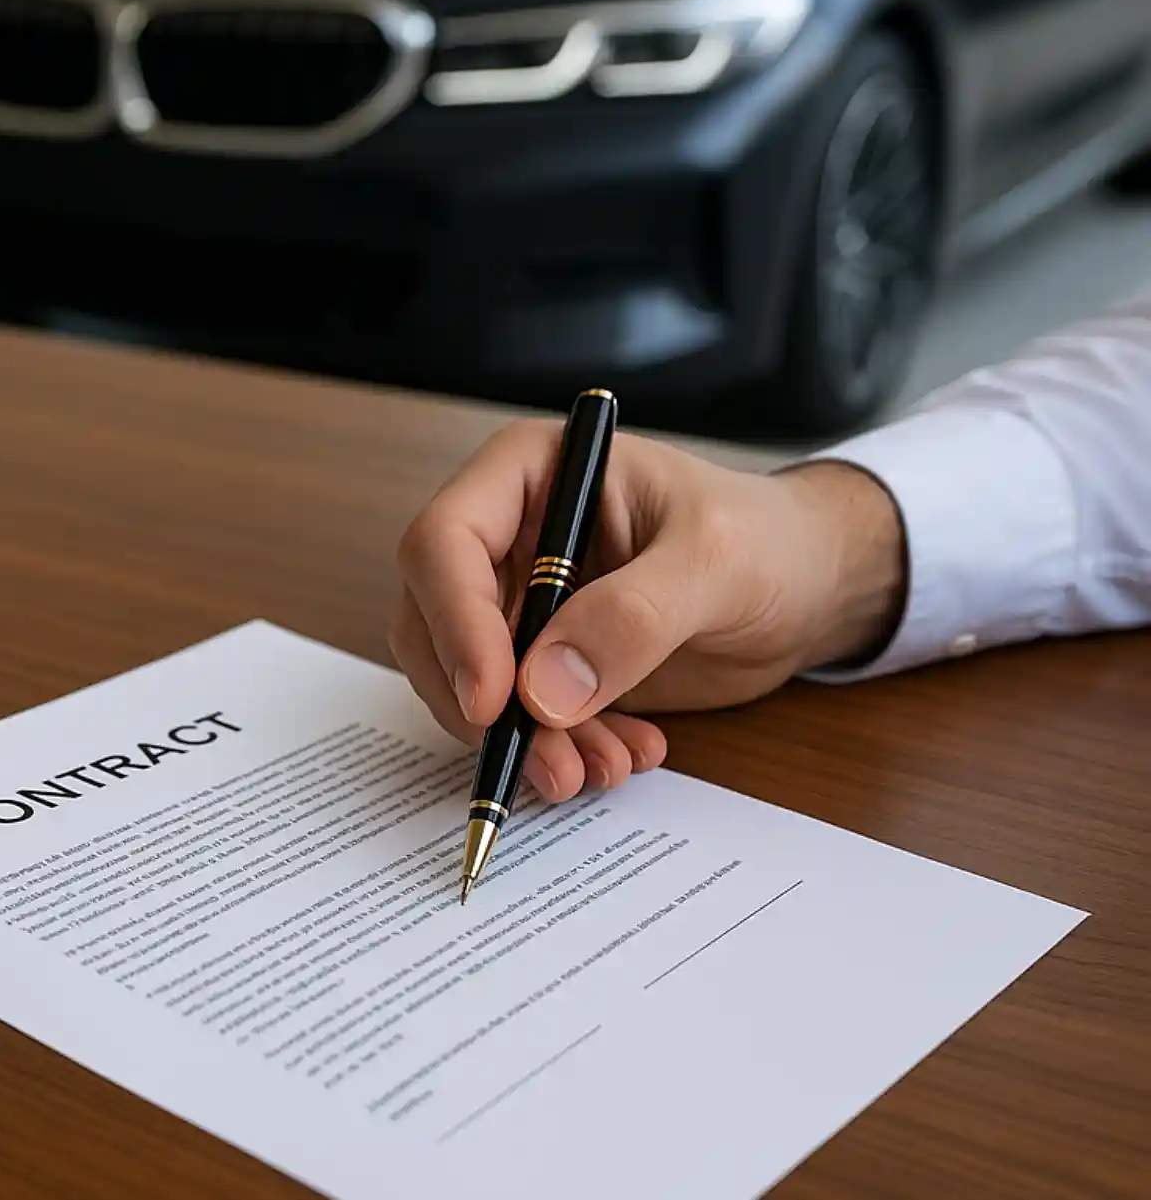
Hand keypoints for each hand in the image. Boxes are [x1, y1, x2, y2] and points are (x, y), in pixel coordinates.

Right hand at [389, 420, 905, 801]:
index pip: (445, 543)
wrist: (807, 588)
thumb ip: (633, 616)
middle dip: (484, 704)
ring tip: (604, 767)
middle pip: (434, 623)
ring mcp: (519, 604)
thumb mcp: (714, 561)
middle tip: (552, 761)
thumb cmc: (767, 539)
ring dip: (524, 741)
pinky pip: (516, 719)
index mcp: (529, 474)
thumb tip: (542, 691)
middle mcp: (506, 537)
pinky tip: (622, 755)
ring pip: (468, 684)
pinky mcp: (541, 664)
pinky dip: (556, 750)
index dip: (455, 623)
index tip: (494, 700)